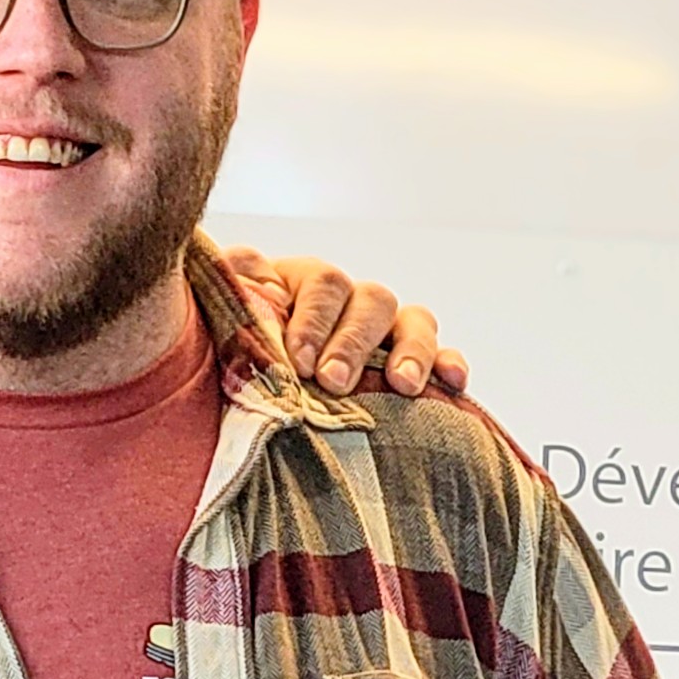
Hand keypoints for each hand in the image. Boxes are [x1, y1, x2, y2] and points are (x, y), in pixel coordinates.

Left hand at [221, 248, 467, 399]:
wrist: (242, 397)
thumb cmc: (237, 351)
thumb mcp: (228, 312)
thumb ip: (237, 282)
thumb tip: (267, 285)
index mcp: (308, 284)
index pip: (325, 284)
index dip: (315, 320)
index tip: (298, 361)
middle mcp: (352, 302)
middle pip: (372, 301)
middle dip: (354, 343)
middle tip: (333, 381)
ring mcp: (386, 333)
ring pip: (414, 321)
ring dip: (411, 352)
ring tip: (402, 386)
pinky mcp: (412, 366)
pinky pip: (442, 355)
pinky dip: (450, 364)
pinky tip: (451, 382)